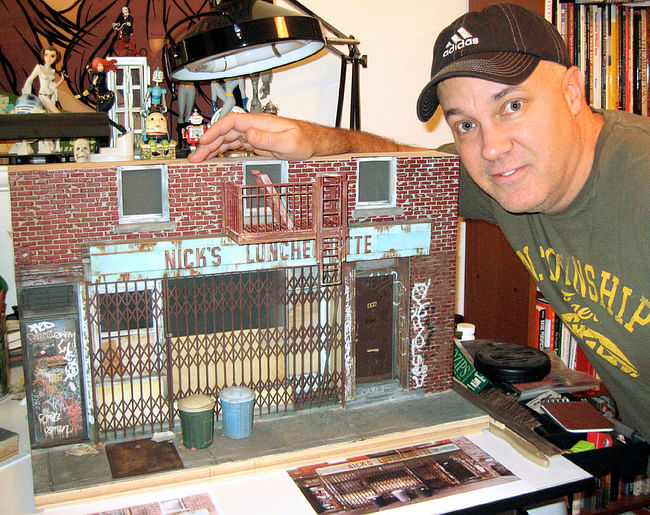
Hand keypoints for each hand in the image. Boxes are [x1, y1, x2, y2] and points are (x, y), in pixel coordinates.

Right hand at [188, 112, 317, 161]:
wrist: (313, 143)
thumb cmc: (305, 140)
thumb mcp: (288, 142)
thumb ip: (268, 139)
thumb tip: (249, 134)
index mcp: (259, 123)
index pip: (231, 123)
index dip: (215, 131)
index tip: (204, 141)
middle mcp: (254, 127)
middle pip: (224, 133)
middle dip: (207, 144)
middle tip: (194, 157)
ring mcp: (253, 135)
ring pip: (227, 140)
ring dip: (212, 149)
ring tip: (199, 160)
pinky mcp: (255, 144)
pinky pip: (234, 147)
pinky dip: (222, 152)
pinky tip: (213, 158)